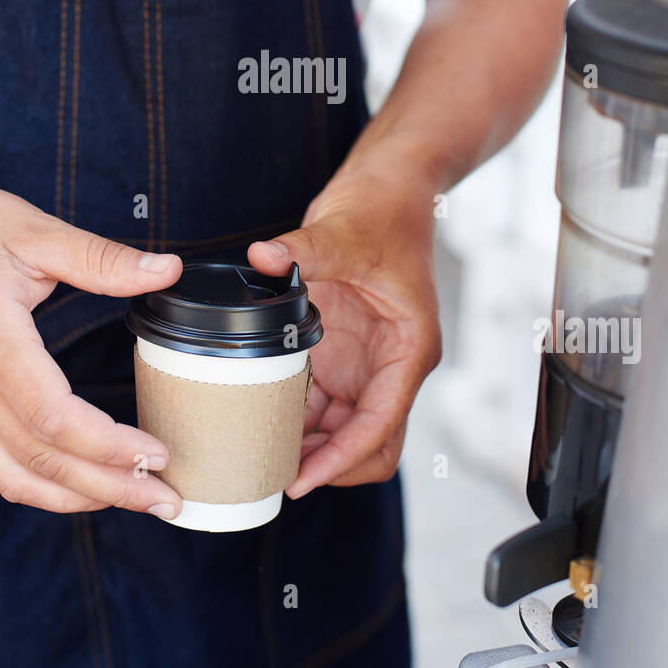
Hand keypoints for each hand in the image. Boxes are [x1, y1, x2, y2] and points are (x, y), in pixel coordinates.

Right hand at [0, 150, 183, 517]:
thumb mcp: (35, 230)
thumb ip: (101, 258)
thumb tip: (167, 271)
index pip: (51, 416)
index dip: (107, 444)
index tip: (157, 453)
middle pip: (40, 459)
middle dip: (110, 487)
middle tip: (168, 498)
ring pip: (17, 474)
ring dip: (80, 497)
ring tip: (138, 498)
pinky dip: (45, 487)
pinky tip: (87, 485)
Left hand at [248, 159, 439, 493]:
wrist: (388, 187)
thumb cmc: (384, 211)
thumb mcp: (342, 231)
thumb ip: (303, 249)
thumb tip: (262, 258)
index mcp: (408, 348)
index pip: (380, 424)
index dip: (342, 458)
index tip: (303, 479)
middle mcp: (390, 363)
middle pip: (370, 443)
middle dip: (328, 464)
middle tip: (277, 474)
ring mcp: (366, 361)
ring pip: (342, 427)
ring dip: (309, 443)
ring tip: (261, 453)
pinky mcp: (342, 351)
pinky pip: (321, 400)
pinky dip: (296, 414)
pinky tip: (259, 414)